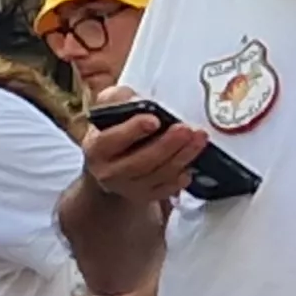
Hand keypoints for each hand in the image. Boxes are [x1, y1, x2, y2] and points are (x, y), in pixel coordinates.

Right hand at [80, 84, 206, 207]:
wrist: (111, 163)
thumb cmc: (114, 128)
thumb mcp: (110, 107)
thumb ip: (120, 99)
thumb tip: (138, 101)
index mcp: (97, 147)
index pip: (111, 140)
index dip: (133, 130)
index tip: (154, 120)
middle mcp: (109, 172)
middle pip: (140, 162)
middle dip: (166, 145)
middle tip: (185, 129)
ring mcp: (128, 187)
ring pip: (157, 175)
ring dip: (181, 157)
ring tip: (199, 138)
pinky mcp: (145, 196)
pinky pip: (166, 190)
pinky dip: (180, 178)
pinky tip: (191, 164)